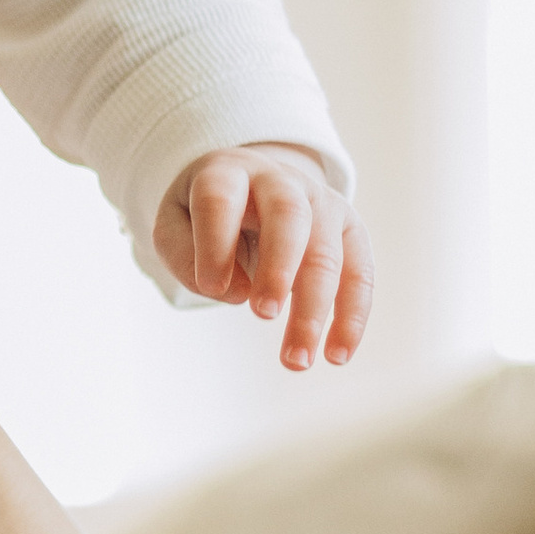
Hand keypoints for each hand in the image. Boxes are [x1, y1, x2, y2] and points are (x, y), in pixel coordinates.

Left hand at [154, 147, 371, 371]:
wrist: (252, 187)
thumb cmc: (206, 217)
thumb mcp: (175, 228)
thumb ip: (187, 256)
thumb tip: (237, 292)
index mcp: (228, 173)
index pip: (220, 200)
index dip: (214, 244)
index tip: (210, 287)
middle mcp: (280, 181)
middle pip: (288, 217)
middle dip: (278, 268)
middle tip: (263, 315)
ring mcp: (321, 202)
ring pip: (327, 252)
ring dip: (314, 310)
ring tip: (296, 360)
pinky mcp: (349, 229)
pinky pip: (360, 273)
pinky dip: (352, 316)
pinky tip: (336, 354)